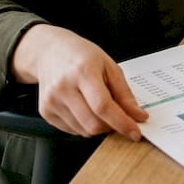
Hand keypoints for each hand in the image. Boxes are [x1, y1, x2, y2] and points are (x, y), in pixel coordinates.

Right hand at [10, 24, 147, 140]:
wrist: (49, 51)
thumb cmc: (81, 56)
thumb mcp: (109, 65)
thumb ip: (124, 93)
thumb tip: (138, 116)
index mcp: (83, 71)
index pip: (103, 106)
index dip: (122, 123)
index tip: (135, 132)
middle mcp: (64, 87)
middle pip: (93, 124)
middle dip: (111, 127)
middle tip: (118, 117)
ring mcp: (52, 101)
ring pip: (84, 131)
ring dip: (98, 126)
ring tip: (96, 106)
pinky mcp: (45, 111)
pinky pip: (72, 130)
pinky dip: (84, 125)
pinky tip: (83, 108)